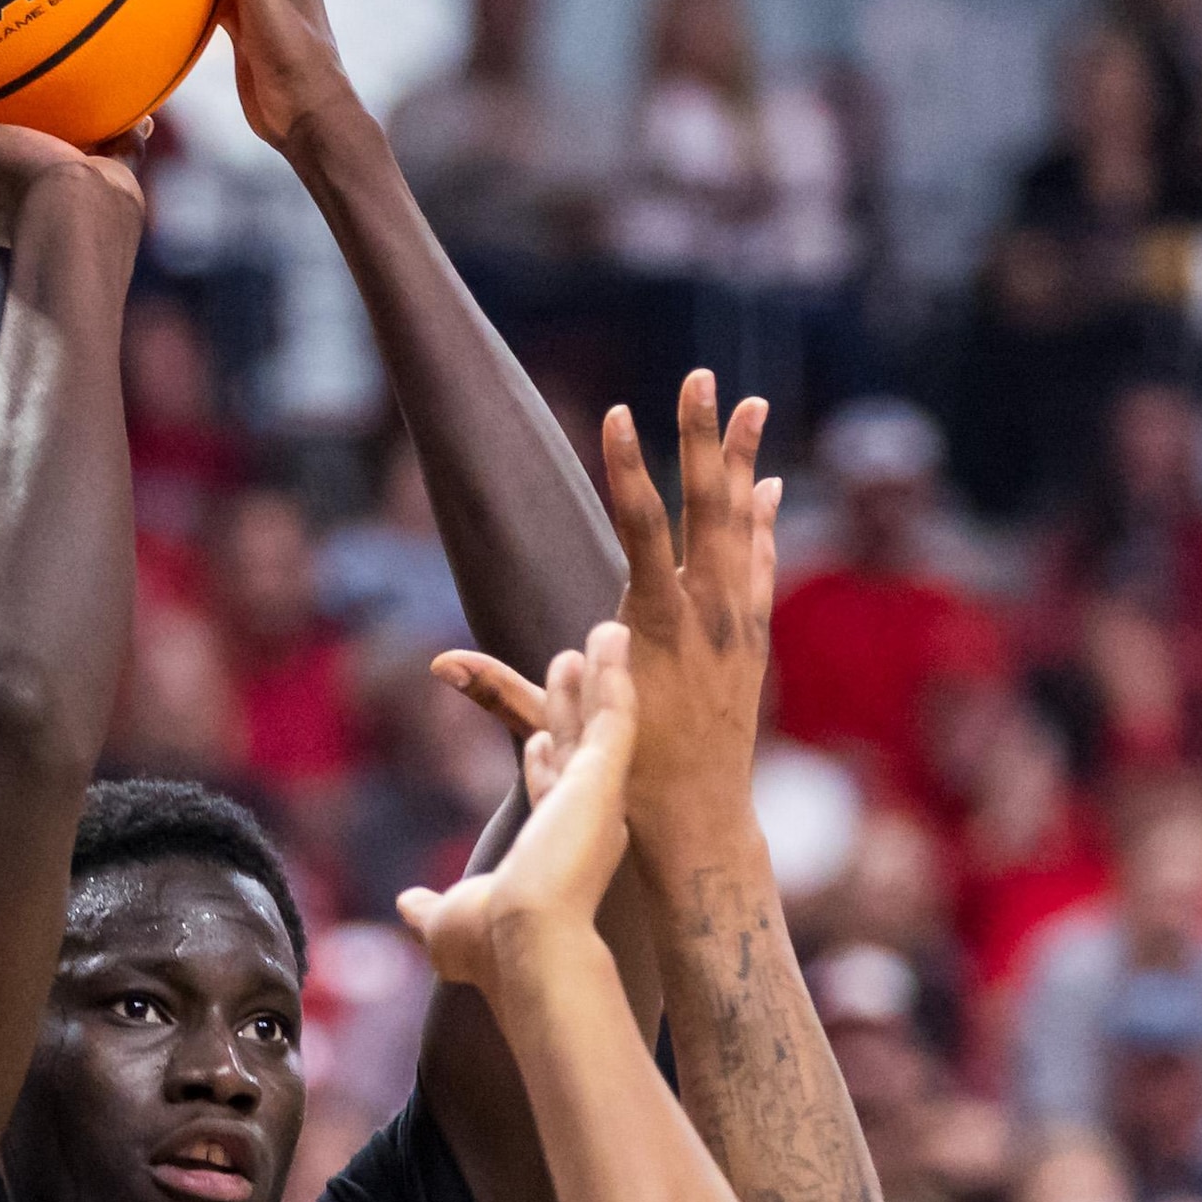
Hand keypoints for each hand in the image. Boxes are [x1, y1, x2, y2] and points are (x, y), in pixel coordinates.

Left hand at [397, 625, 637, 988]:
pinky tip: (612, 637)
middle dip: (573, 708)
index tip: (531, 739)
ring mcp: (599, 796)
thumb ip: (426, 908)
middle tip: (573, 663)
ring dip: (602, 678)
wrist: (526, 945)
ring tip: (606, 633)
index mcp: (554, 852)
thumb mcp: (445, 920)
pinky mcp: (606, 775)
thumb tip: (405, 905)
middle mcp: (584, 821)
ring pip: (603, 722)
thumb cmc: (491, 945)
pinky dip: (615, 675)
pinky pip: (616, 713)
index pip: (548, 796)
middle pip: (577, 748)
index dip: (541, 765)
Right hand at [433, 374, 773, 857]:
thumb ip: (500, 692)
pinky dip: (760, 523)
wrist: (698, 822)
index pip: (641, 531)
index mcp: (652, 629)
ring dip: (741, 463)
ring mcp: (736, 625)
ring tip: (748, 404)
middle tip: (701, 379)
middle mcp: (703, 617)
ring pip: (740, 526)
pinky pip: (758, 565)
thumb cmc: (621, 775)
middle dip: (700, 439)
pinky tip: (764, 486)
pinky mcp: (752, 640)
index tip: (617, 415)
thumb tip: (438, 667)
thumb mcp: (560, 729)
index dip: (627, 471)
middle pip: (704, 509)